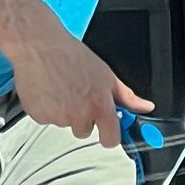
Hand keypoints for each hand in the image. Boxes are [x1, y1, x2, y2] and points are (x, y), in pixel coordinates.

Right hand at [11, 20, 153, 143]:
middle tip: (77, 94)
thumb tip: (145, 107)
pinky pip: (47, 120)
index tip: (107, 129)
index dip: (109, 135)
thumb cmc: (71, 55)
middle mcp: (79, 114)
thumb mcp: (105, 74)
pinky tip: (48, 90)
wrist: (40, 45)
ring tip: (61, 87)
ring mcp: (58, 117)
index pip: (111, 139)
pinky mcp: (39, 116)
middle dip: (82, 117)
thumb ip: (126, 96)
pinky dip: (46, 109)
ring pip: (65, 124)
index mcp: (99, 105)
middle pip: (85, 131)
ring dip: (64, 111)